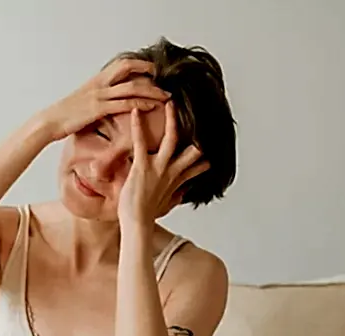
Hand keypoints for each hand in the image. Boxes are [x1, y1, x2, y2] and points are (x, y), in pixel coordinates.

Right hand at [35, 59, 170, 142]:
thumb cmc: (65, 115)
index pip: (121, 64)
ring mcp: (99, 95)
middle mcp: (99, 84)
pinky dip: (140, 104)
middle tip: (164, 78)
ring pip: (131, 87)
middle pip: (128, 68)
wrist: (49, 121)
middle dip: (149, 71)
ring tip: (166, 95)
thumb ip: (97, 99)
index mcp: (96, 81)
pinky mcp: (98, 109)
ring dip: (151, 90)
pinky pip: (124, 104)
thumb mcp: (83, 101)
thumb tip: (108, 103)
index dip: (139, 64)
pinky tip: (151, 106)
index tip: (153, 69)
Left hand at [118, 101, 209, 229]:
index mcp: (177, 179)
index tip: (209, 152)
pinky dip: (137, 125)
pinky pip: (141, 141)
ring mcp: (159, 167)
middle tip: (196, 114)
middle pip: (192, 149)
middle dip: (196, 133)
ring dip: (172, 119)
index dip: (203, 159)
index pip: (197, 166)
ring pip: (173, 138)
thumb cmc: (147, 215)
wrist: (136, 223)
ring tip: (170, 103)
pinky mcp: (143, 166)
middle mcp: (172, 171)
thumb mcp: (167, 204)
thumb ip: (175, 195)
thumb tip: (181, 194)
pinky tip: (135, 112)